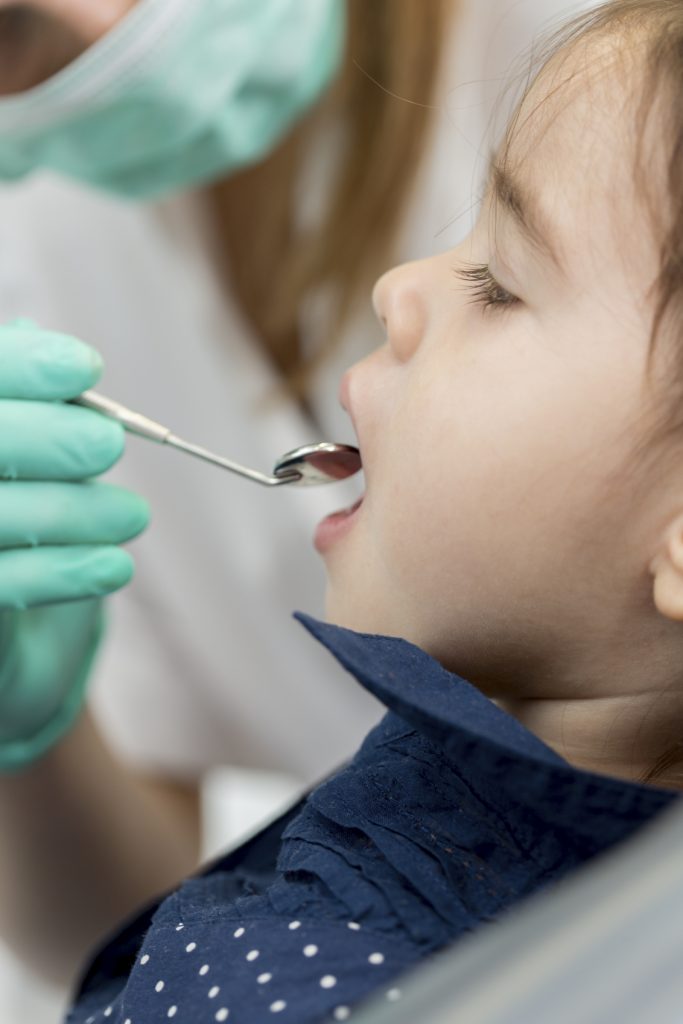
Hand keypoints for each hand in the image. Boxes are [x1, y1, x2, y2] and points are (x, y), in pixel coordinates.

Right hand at [0, 320, 148, 770]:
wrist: (5, 622)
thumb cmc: (12, 508)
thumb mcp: (20, 450)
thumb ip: (25, 402)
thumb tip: (48, 347)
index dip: (21, 367)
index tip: (86, 367)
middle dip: (46, 439)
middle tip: (109, 445)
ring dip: (71, 510)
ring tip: (132, 516)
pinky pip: (2, 583)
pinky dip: (63, 572)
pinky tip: (115, 567)